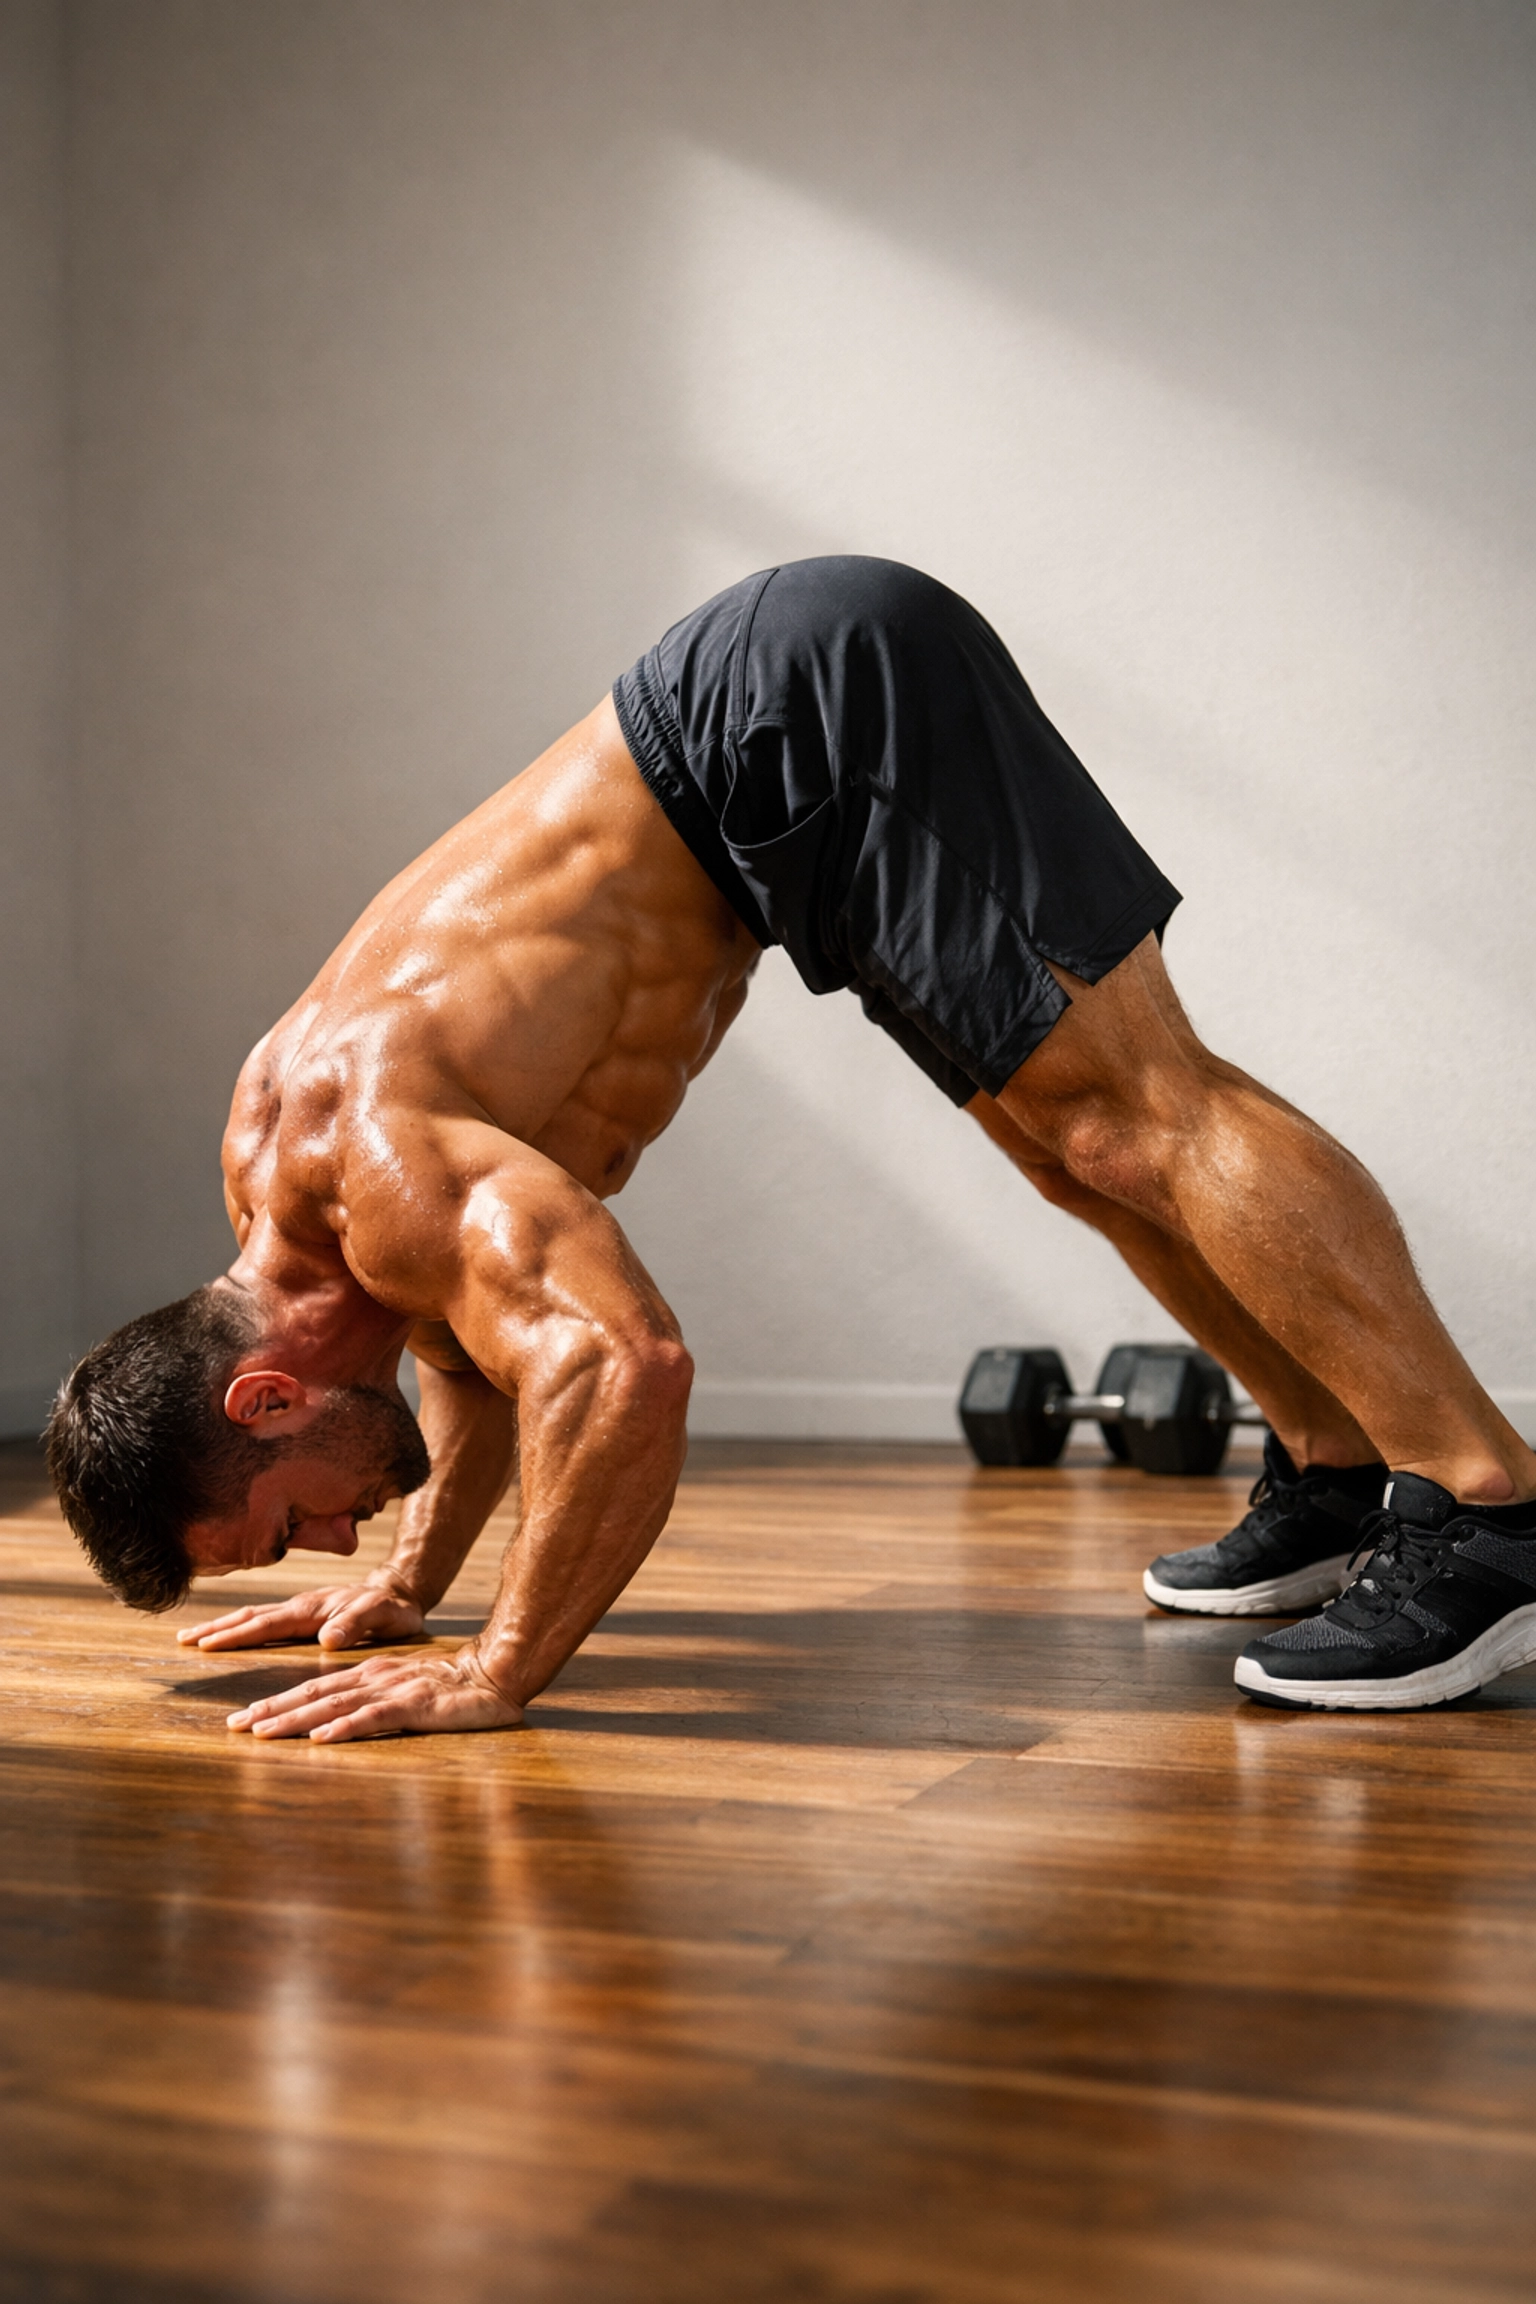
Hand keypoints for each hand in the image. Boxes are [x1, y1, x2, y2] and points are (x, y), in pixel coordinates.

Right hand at [176, 1581, 426, 1652]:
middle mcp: (301, 1606)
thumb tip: (326, 1639)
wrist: (403, 1592)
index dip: (236, 1635)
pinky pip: (266, 1620)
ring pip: (255, 1617)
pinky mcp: (304, 1614)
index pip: (267, 1623)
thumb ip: (356, 1623)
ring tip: (193, 1637)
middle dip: (216, 1629)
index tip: (205, 1644)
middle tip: (182, 1640)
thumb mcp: (383, 1617)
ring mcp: (301, 1608)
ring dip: (224, 1626)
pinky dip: (242, 1627)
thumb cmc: (394, 1609)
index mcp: (313, 1609)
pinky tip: (229, 1634)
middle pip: (251, 1617)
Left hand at [226, 1642, 523, 1741]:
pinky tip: (321, 1739)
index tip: (243, 1719)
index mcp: (370, 1675)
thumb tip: (334, 1727)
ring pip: (334, 1704)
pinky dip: (345, 1727)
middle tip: (234, 1726)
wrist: (497, 1673)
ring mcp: (393, 1690)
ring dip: (295, 1719)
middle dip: (271, 1710)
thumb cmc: (453, 1690)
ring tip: (262, 1732)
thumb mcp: (405, 1694)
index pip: (314, 1690)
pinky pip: (374, 1718)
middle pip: (313, 1694)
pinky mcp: (415, 1706)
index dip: (277, 1703)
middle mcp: (374, 1678)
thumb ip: (373, 1706)